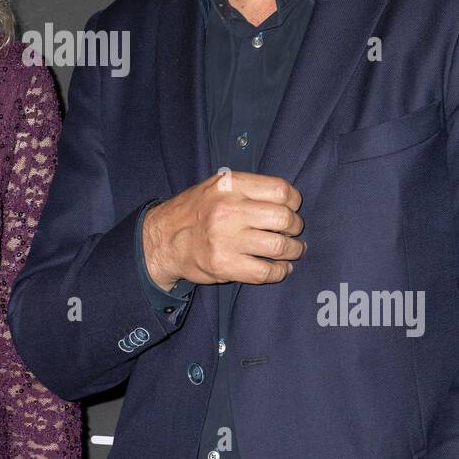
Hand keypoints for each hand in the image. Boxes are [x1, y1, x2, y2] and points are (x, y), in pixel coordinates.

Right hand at [142, 170, 305, 290]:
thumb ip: (248, 189)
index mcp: (230, 186)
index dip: (294, 202)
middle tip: (292, 232)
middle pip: (284, 218)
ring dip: (293, 250)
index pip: (281, 191)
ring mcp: (226, 240)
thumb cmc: (196, 211)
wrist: (163, 239)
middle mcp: (228, 210)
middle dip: (295, 227)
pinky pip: (266, 271)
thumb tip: (288, 201)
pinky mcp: (224, 266)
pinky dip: (280, 272)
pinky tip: (280, 268)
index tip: (292, 209)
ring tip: (293, 251)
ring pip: (279, 246)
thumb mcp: (217, 186)